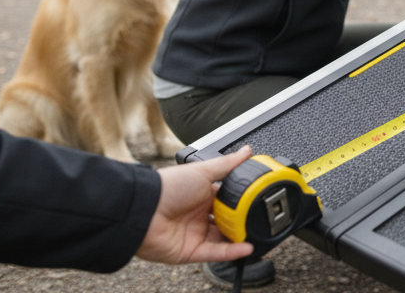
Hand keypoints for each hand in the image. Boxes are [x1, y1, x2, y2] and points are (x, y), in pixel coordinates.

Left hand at [136, 146, 255, 264]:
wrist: (144, 210)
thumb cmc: (168, 187)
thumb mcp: (203, 170)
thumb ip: (228, 164)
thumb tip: (247, 151)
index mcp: (202, 196)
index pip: (228, 200)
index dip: (243, 201)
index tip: (259, 200)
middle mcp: (199, 215)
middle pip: (228, 221)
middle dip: (243, 221)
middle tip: (260, 218)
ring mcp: (195, 234)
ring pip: (224, 239)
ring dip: (240, 238)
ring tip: (257, 234)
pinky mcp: (191, 251)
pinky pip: (216, 253)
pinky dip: (232, 252)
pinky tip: (247, 247)